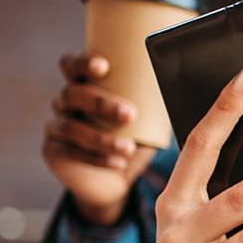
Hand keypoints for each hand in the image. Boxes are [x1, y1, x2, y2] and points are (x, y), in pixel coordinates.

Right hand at [40, 52, 155, 224]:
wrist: (115, 179)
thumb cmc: (134, 136)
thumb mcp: (147, 116)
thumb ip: (156, 99)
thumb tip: (188, 84)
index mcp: (83, 84)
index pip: (71, 65)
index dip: (82, 63)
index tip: (103, 67)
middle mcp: (65, 102)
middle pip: (73, 94)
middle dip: (101, 103)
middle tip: (130, 114)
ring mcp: (56, 127)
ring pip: (71, 127)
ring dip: (102, 138)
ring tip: (129, 148)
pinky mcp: (54, 152)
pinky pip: (70, 153)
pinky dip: (96, 158)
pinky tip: (118, 162)